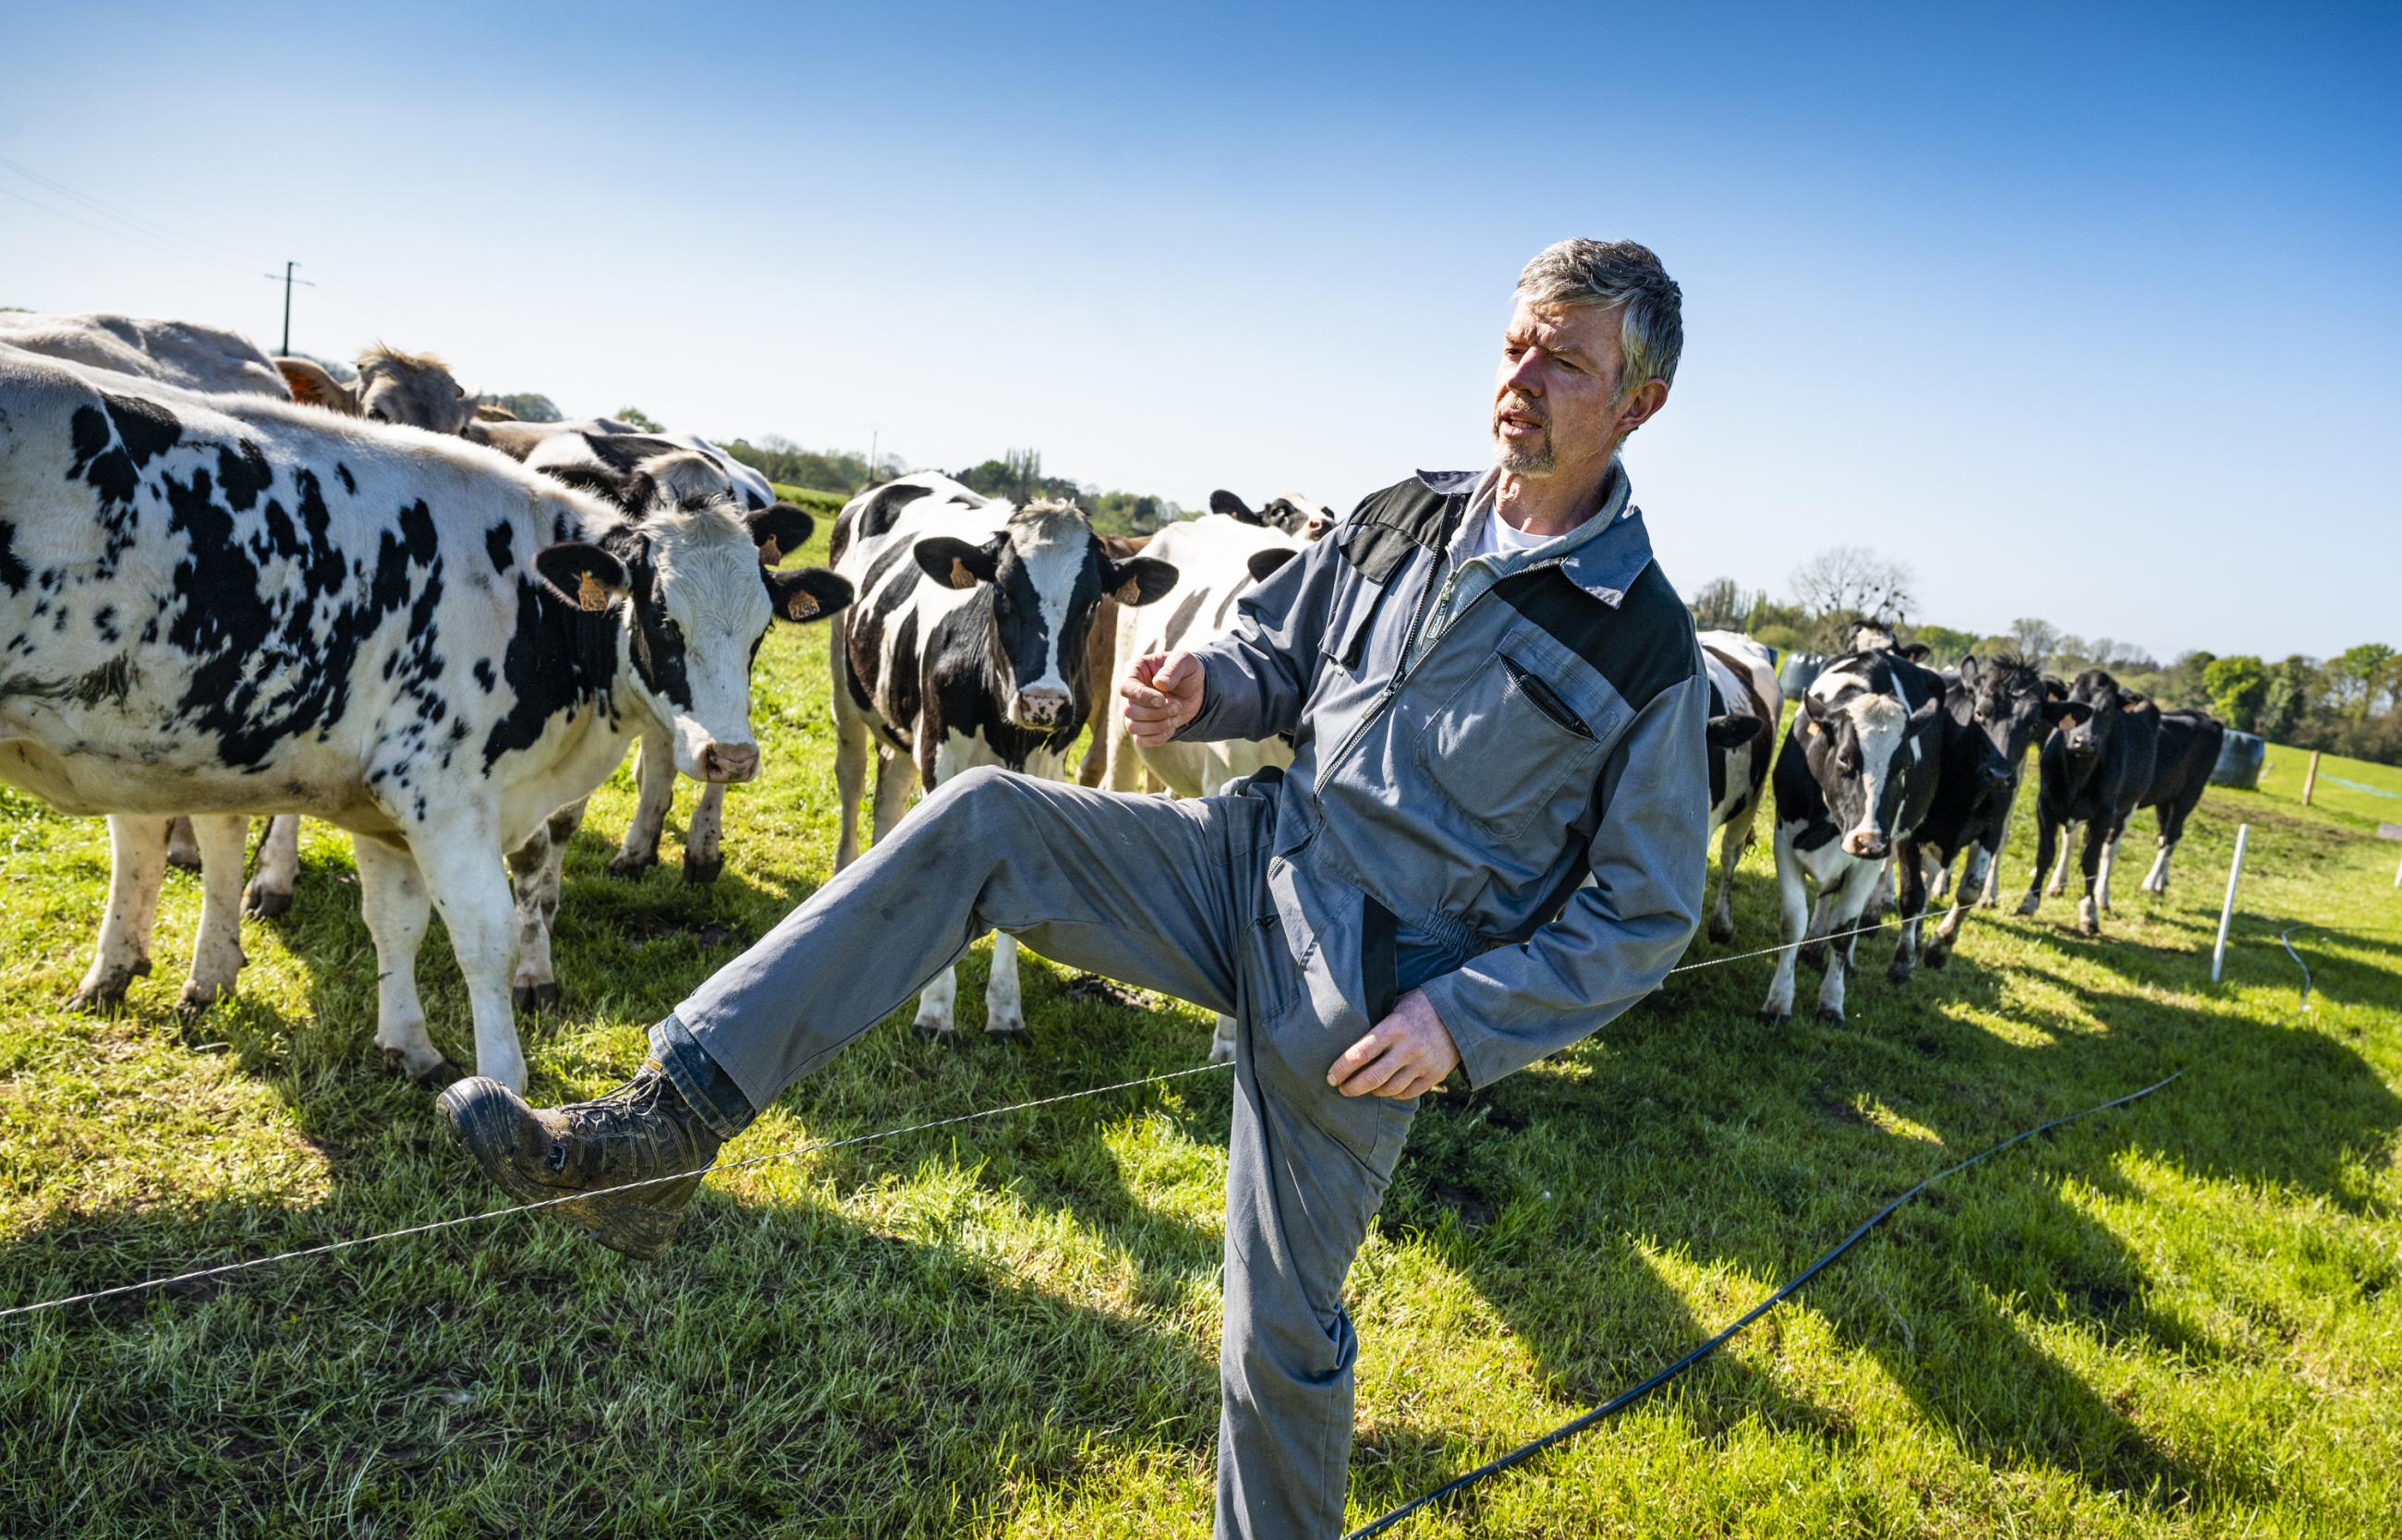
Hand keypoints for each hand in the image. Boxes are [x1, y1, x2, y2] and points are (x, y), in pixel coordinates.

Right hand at [1120, 650, 1203, 747]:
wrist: (1196, 690)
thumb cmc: (1187, 671)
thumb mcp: (1185, 662)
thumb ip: (1173, 668)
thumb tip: (1159, 683)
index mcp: (1136, 671)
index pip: (1126, 688)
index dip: (1142, 697)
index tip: (1162, 699)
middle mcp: (1131, 693)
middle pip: (1130, 711)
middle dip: (1157, 713)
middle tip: (1177, 705)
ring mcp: (1135, 711)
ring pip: (1133, 727)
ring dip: (1159, 726)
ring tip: (1176, 716)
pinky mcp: (1142, 727)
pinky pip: (1140, 740)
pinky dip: (1158, 737)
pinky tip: (1172, 727)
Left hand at [1328, 988, 1458, 1099]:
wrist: (1459, 1014)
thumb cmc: (1418, 1007)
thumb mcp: (1395, 1005)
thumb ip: (1376, 1022)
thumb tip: (1344, 1035)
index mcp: (1394, 1027)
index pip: (1360, 1053)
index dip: (1342, 1068)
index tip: (1331, 1076)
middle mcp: (1408, 1047)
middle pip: (1373, 1077)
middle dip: (1352, 1087)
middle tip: (1341, 1089)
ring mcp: (1422, 1063)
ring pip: (1389, 1089)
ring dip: (1372, 1091)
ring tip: (1364, 1087)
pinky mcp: (1434, 1075)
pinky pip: (1407, 1093)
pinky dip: (1393, 1094)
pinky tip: (1385, 1088)